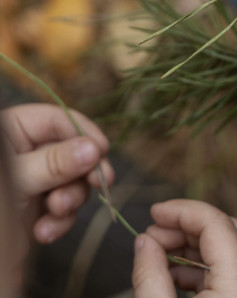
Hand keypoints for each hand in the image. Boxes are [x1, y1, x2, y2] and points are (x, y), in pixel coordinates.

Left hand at [1, 103, 112, 249]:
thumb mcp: (18, 178)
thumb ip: (55, 163)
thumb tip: (93, 150)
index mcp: (16, 132)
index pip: (58, 121)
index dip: (84, 133)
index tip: (101, 150)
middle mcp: (29, 154)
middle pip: (74, 151)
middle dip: (84, 171)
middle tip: (103, 180)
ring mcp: (37, 181)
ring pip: (74, 181)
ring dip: (70, 199)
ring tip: (56, 211)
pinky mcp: (40, 208)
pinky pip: (65, 209)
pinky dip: (60, 221)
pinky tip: (44, 232)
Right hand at [131, 199, 236, 297]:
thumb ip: (149, 278)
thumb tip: (144, 240)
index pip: (216, 223)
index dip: (182, 211)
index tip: (153, 213)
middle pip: (231, 231)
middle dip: (190, 226)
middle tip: (155, 233)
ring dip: (198, 247)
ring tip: (159, 255)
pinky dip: (208, 270)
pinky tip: (176, 276)